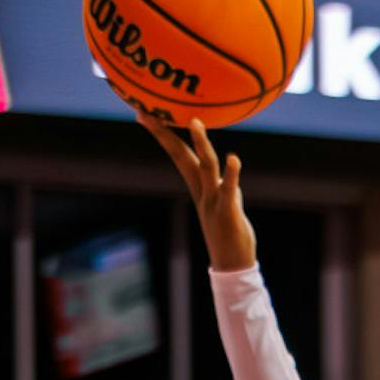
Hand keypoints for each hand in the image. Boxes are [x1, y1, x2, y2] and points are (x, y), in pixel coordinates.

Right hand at [137, 113, 256, 271]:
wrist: (232, 267)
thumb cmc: (229, 235)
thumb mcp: (223, 204)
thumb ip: (225, 186)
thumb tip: (229, 173)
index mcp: (197, 188)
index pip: (177, 154)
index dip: (162, 133)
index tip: (145, 113)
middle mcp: (201, 192)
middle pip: (182, 157)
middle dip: (166, 133)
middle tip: (150, 112)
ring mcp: (213, 201)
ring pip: (205, 167)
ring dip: (200, 144)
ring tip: (196, 122)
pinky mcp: (228, 212)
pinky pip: (229, 189)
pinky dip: (232, 174)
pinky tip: (234, 157)